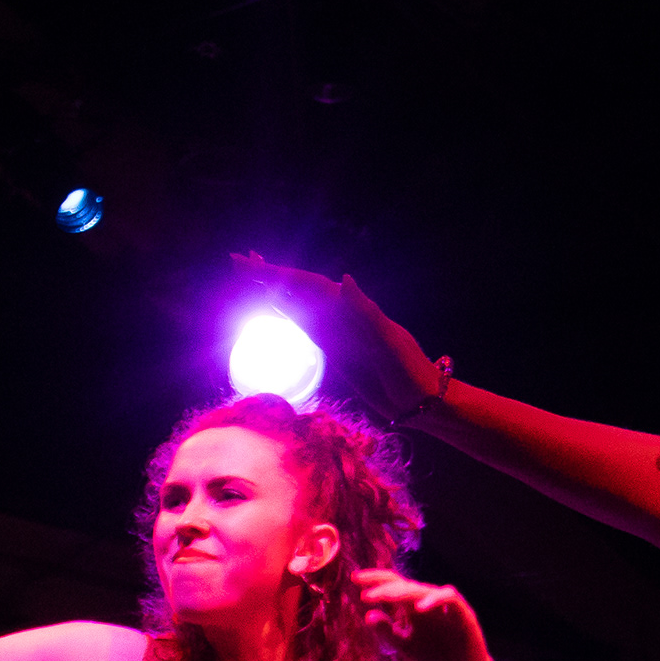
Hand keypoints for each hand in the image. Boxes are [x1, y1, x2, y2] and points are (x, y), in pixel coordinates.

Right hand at [232, 257, 442, 423]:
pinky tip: (275, 308)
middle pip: (296, 290)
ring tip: (249, 276)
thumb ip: (366, 312)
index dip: (277, 273)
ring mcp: (336, 334)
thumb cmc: (410, 371)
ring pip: (297, 306)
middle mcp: (339, 317)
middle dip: (268, 275)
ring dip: (274, 289)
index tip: (249, 262)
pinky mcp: (336, 352)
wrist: (423, 400)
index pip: (306, 285)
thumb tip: (343, 280)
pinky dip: (288, 315)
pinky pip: (306, 329)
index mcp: (349, 311)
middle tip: (236, 260)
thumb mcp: (389, 342)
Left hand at [354, 566, 488, 660]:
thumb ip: (387, 632)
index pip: (394, 585)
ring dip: (404, 592)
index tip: (355, 579)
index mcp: (413, 606)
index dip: (376, 580)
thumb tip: (368, 615)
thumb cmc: (434, 659)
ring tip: (386, 598)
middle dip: (385, 588)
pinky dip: (435, 599)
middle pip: (405, 586)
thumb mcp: (403, 646)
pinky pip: (449, 599)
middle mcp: (428, 602)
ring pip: (424, 590)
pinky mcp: (463, 613)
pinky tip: (419, 608)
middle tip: (367, 596)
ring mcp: (445, 606)